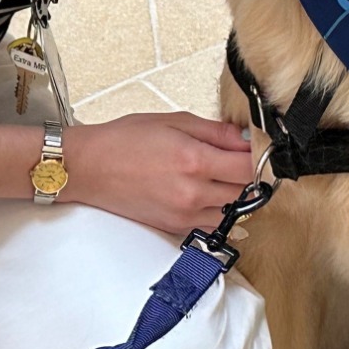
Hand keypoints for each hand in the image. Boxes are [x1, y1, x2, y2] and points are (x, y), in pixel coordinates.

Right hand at [60, 112, 253, 235]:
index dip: (258, 157)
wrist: (90, 168)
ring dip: (235, 195)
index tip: (256, 148)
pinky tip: (207, 194)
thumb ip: (216, 132)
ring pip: (232, 212)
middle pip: (245, 192)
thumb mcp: (174, 121)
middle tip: (238, 159)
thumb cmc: (126, 140)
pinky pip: (212, 224)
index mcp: (195, 161)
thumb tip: (246, 138)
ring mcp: (184, 214)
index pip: (249, 167)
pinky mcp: (175, 227)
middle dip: (247, 175)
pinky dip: (218, 211)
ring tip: (221, 176)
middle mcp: (193, 192)